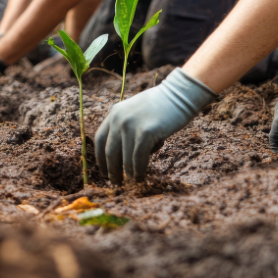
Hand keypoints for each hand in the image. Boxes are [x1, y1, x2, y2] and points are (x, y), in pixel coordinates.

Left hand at [95, 68, 215, 183]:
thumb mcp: (135, 112)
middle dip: (111, 170)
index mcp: (114, 113)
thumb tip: (123, 156)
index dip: (100, 158)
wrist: (178, 94)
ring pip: (124, 158)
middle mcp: (118, 119)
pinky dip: (138, 170)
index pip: (100, 139)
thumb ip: (126, 127)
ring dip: (128, 173)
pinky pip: (138, 158)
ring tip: (133, 181)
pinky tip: (141, 177)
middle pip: (109, 151)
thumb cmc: (160, 106)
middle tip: (116, 183)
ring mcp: (131, 125)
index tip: (103, 171)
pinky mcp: (145, 132)